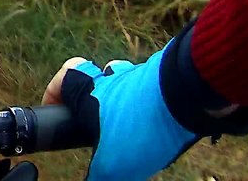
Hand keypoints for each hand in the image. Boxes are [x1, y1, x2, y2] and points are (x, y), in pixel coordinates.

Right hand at [48, 47, 197, 180]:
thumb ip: (99, 176)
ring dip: (128, 107)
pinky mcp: (169, 81)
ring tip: (136, 134)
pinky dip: (154, 110)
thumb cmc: (142, 126)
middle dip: (97, 106)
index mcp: (91, 91)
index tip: (56, 109)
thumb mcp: (116, 164)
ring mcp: (143, 77)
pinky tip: (162, 132)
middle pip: (97, 83)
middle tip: (102, 131)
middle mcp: (114, 78)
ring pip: (127, 88)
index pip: (65, 76)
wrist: (192, 97)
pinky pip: (154, 93)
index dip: (56, 91)